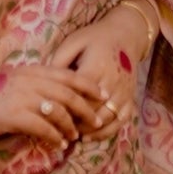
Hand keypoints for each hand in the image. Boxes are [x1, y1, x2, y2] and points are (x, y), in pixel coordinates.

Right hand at [0, 62, 113, 151]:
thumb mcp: (7, 84)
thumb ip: (29, 86)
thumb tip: (52, 98)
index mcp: (27, 71)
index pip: (65, 74)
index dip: (86, 84)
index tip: (101, 94)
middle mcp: (26, 80)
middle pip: (67, 92)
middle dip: (86, 108)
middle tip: (96, 121)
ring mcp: (19, 96)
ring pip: (57, 111)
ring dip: (70, 126)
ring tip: (74, 137)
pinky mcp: (11, 115)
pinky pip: (42, 127)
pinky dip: (54, 137)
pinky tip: (58, 144)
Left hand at [49, 0, 149, 135]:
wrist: (125, 35)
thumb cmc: (93, 38)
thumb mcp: (73, 43)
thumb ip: (59, 62)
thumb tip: (42, 82)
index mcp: (96, 67)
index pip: (78, 94)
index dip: (64, 107)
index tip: (48, 115)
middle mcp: (113, 81)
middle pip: (93, 109)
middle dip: (75, 122)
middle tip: (56, 130)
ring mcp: (124, 91)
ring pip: (107, 118)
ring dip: (89, 130)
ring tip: (70, 136)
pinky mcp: (130, 97)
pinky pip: (121, 120)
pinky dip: (106, 132)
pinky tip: (90, 138)